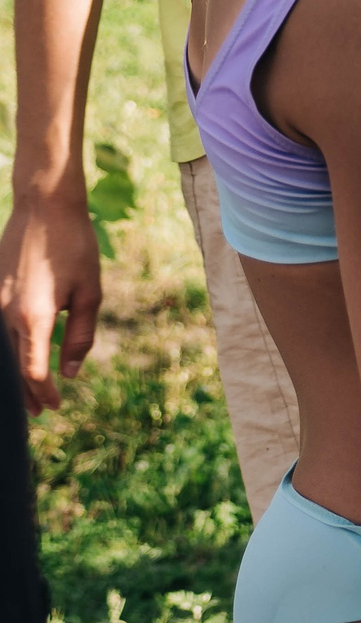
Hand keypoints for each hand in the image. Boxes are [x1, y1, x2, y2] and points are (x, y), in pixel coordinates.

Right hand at [0, 192, 103, 411]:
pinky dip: (13, 347)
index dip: (43, 392)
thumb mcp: (89, 292)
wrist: (45, 209)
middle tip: (38, 413)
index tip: (55, 406)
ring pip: (6, 347)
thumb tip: (72, 371)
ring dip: (18, 371)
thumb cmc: (74, 248)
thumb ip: (82, 334)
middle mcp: (7, 314)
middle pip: (15, 364)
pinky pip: (2, 327)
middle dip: (27, 391)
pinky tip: (23, 354)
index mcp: (33, 317)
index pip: (32, 370)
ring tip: (31, 390)